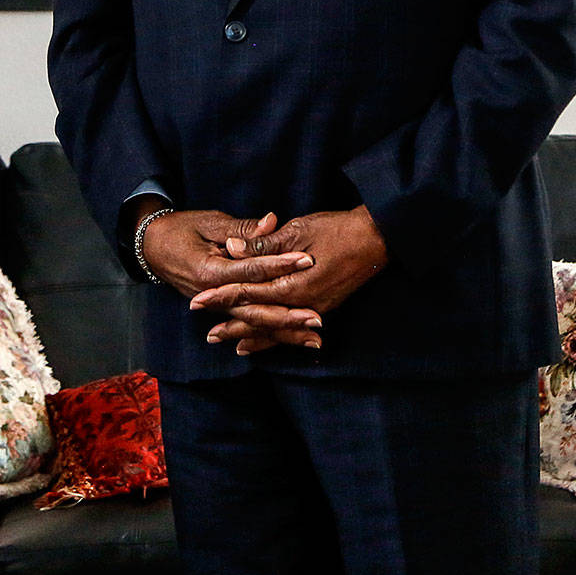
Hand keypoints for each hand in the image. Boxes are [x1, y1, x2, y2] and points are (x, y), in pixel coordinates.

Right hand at [136, 206, 323, 355]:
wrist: (152, 247)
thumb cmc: (181, 229)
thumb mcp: (210, 223)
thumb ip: (242, 230)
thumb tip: (271, 222)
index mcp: (210, 271)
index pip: (251, 271)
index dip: (280, 265)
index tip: (307, 260)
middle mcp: (213, 295)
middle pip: (255, 309)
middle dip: (288, 315)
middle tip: (317, 317)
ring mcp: (216, 306)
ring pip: (254, 323)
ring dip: (284, 332)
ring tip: (314, 338)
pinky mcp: (220, 309)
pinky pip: (247, 324)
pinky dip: (269, 335)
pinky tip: (292, 341)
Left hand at [189, 207, 388, 351]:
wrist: (376, 238)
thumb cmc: (337, 229)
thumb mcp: (297, 230)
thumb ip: (264, 244)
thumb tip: (232, 247)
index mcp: (293, 283)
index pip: (249, 292)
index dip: (223, 296)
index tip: (198, 301)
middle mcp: (303, 303)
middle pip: (260, 318)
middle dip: (233, 325)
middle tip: (208, 334)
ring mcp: (315, 308)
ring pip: (277, 328)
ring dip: (252, 336)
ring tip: (230, 344)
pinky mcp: (324, 307)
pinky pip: (293, 328)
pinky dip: (276, 337)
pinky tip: (264, 343)